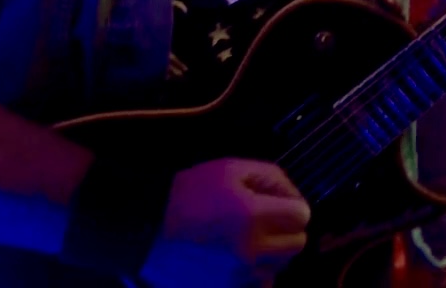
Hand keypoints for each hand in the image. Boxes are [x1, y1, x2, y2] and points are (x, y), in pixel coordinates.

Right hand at [139, 159, 309, 287]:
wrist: (143, 227)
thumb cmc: (188, 194)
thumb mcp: (231, 169)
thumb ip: (272, 178)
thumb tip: (292, 197)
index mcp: (253, 217)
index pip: (302, 215)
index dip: (291, 204)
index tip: (277, 202)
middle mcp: (250, 251)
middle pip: (296, 243)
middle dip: (286, 229)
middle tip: (265, 220)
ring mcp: (237, 277)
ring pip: (279, 266)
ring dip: (272, 253)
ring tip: (248, 239)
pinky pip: (259, 285)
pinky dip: (254, 274)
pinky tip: (238, 259)